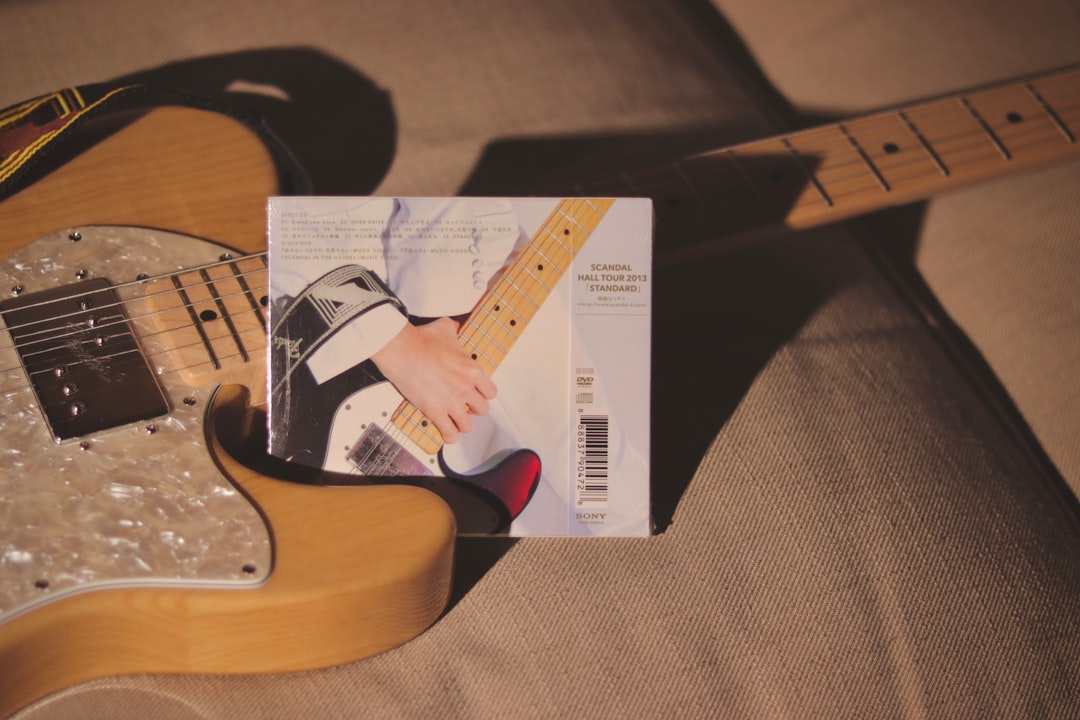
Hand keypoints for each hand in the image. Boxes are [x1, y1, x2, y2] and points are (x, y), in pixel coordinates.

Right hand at [370, 317, 496, 442]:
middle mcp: (465, 388)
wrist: (401, 349)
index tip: (477, 394)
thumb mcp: (446, 328)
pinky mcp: (434, 412)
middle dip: (474, 410)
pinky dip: (449, 436)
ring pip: (467, 426)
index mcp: (471, 370)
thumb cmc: (420, 339)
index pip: (491, 392)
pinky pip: (449, 434)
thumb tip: (457, 327)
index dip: (484, 394)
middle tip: (465, 407)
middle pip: (482, 410)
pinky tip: (446, 434)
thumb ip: (455, 329)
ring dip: (462, 424)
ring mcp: (451, 402)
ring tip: (455, 421)